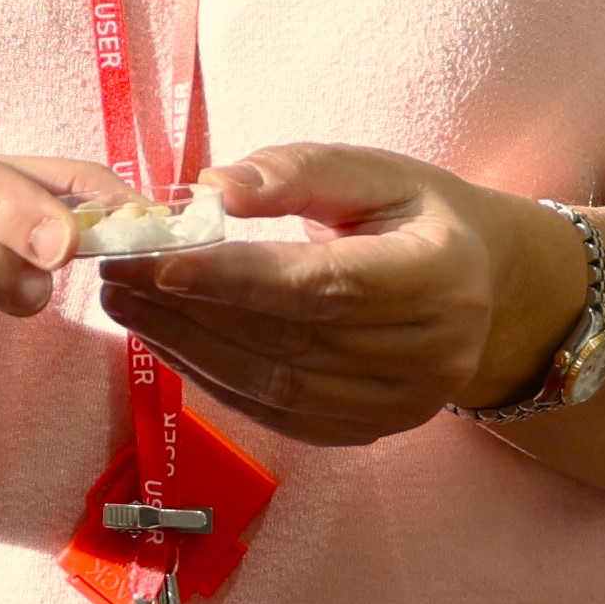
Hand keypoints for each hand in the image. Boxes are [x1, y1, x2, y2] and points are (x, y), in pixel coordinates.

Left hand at [104, 142, 587, 447]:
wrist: (489, 291)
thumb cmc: (420, 216)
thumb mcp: (377, 171)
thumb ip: (297, 172)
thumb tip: (215, 187)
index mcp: (440, 275)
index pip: (324, 285)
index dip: (237, 278)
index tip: (159, 258)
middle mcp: (431, 354)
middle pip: (291, 339)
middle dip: (191, 309)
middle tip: (116, 273)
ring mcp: (403, 405)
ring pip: (275, 384)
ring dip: (188, 346)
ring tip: (125, 303)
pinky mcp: (370, 432)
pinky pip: (277, 413)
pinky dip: (213, 379)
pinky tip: (167, 341)